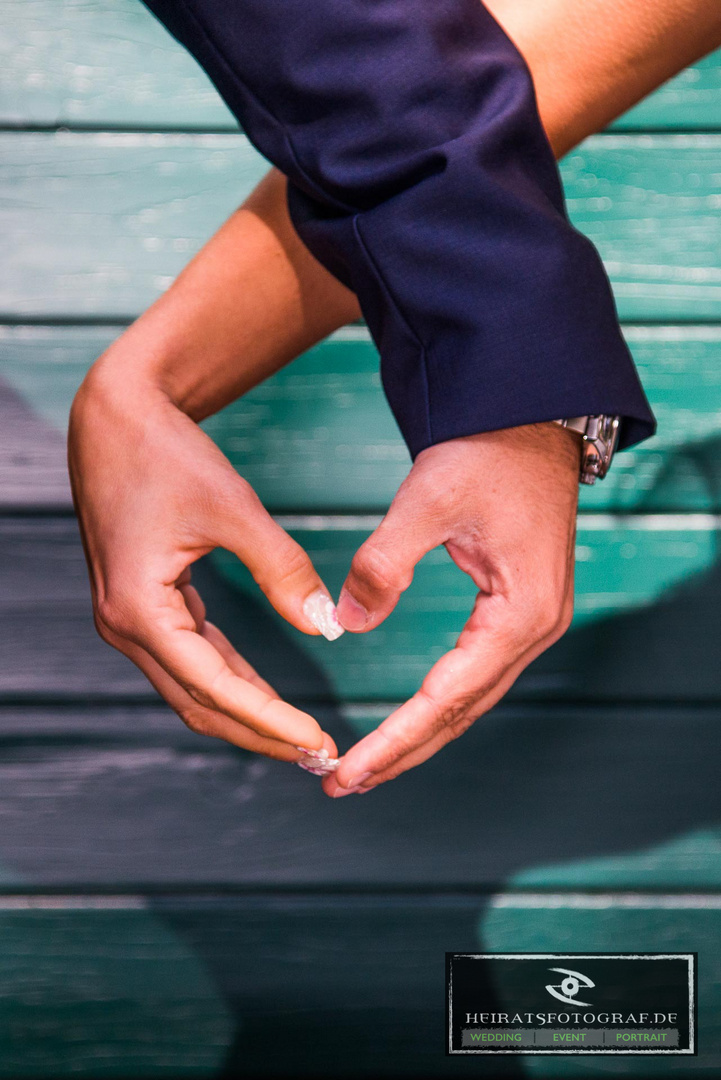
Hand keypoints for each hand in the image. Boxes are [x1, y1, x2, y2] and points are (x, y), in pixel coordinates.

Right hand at [68, 362, 340, 764]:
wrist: (115, 418)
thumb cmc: (167, 455)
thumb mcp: (233, 510)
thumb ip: (282, 571)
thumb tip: (324, 626)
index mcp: (139, 609)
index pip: (213, 687)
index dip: (269, 719)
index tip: (319, 739)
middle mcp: (123, 625)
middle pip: (198, 704)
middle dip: (260, 733)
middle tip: (319, 755)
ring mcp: (128, 619)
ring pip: (193, 688)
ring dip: (246, 713)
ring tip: (301, 736)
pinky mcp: (141, 605)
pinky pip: (189, 658)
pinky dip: (229, 679)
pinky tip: (265, 693)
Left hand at [322, 422, 580, 795]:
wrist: (530, 418)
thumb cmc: (486, 453)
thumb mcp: (427, 502)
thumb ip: (382, 565)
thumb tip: (346, 624)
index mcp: (521, 613)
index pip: (448, 697)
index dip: (395, 739)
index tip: (349, 770)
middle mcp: (536, 629)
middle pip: (462, 711)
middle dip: (403, 751)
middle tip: (342, 781)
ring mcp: (532, 621)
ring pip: (470, 697)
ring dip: (419, 733)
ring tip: (366, 764)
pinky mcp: (518, 608)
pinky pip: (473, 670)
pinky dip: (437, 701)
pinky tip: (406, 719)